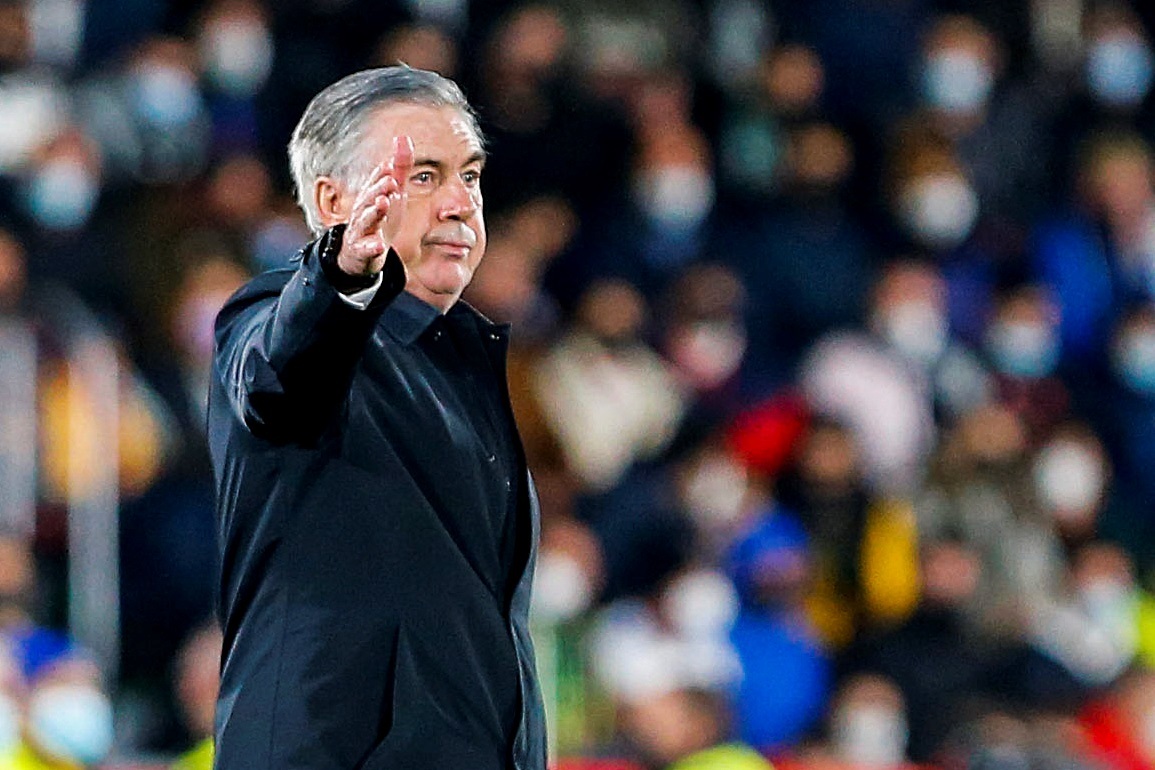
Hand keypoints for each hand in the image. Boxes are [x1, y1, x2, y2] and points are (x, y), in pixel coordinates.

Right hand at [338, 136, 413, 276]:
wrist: (361, 253)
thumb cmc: (379, 218)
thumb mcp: (392, 193)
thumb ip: (400, 169)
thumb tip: (403, 138)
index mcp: (370, 196)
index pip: (375, 183)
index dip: (382, 175)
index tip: (390, 166)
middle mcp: (362, 210)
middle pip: (369, 198)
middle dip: (378, 189)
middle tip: (391, 181)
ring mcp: (361, 230)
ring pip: (365, 220)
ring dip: (374, 211)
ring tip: (383, 203)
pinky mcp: (362, 250)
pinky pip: (366, 248)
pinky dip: (372, 247)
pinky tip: (379, 246)